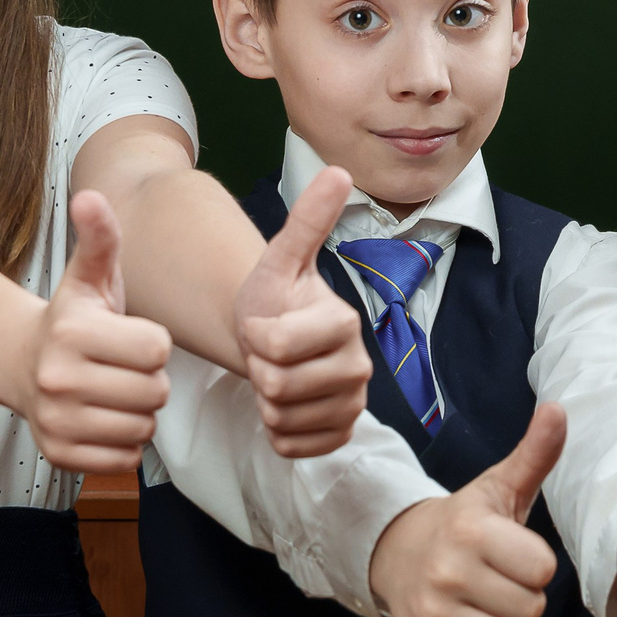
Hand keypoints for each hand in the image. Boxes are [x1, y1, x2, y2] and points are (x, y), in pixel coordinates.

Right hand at [27, 191, 173, 473]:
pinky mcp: (60, 454)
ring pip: (144, 427)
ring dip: (139, 412)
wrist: (22, 364)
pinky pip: (126, 458)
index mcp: (73, 334)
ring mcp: (56, 421)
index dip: (153, 344)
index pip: (158, 349)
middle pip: (156, 392)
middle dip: (149, 380)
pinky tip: (104, 418)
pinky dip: (125, 444)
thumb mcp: (91, 277)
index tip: (128, 337)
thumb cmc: (73, 319)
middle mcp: (59, 380)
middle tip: (122, 368)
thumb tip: (91, 198)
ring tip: (113, 392)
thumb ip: (100, 239)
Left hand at [234, 165, 372, 456]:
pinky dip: (278, 432)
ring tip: (277, 376)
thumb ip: (307, 221)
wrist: (277, 340)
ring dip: (265, 402)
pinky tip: (285, 406)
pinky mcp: (341, 434)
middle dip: (260, 371)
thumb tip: (339, 171)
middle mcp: (359, 366)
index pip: (276, 346)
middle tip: (270, 354)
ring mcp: (352, 404)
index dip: (256, 337)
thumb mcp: (280, 259)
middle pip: (278, 386)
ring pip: (284, 419)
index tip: (265, 325)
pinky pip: (293, 446)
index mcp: (345, 323)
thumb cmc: (275, 300)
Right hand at [371, 403, 566, 616]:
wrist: (398, 551)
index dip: (536, 563)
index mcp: (471, 530)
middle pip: (531, 609)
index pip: (543, 571)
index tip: (515, 551)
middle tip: (499, 577)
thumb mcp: (501, 486)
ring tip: (485, 599)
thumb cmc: (467, 521)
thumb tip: (559, 408)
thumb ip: (535, 453)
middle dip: (524, 596)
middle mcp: (447, 573)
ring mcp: (432, 613)